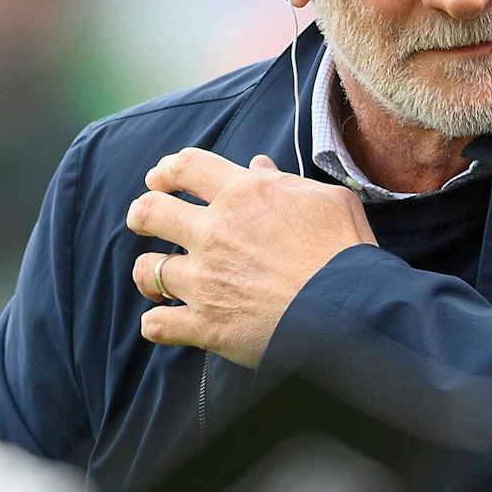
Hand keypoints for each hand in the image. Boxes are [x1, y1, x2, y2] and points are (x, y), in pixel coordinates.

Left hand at [127, 148, 375, 367]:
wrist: (351, 311)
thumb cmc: (345, 252)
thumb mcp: (327, 200)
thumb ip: (285, 181)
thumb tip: (257, 166)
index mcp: (243, 195)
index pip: (187, 167)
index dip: (167, 169)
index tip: (160, 178)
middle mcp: (214, 233)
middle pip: (150, 211)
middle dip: (141, 213)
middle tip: (142, 219)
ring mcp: (205, 281)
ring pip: (147, 269)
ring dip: (148, 273)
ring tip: (156, 279)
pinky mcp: (206, 326)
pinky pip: (157, 324)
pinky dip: (156, 323)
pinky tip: (164, 321)